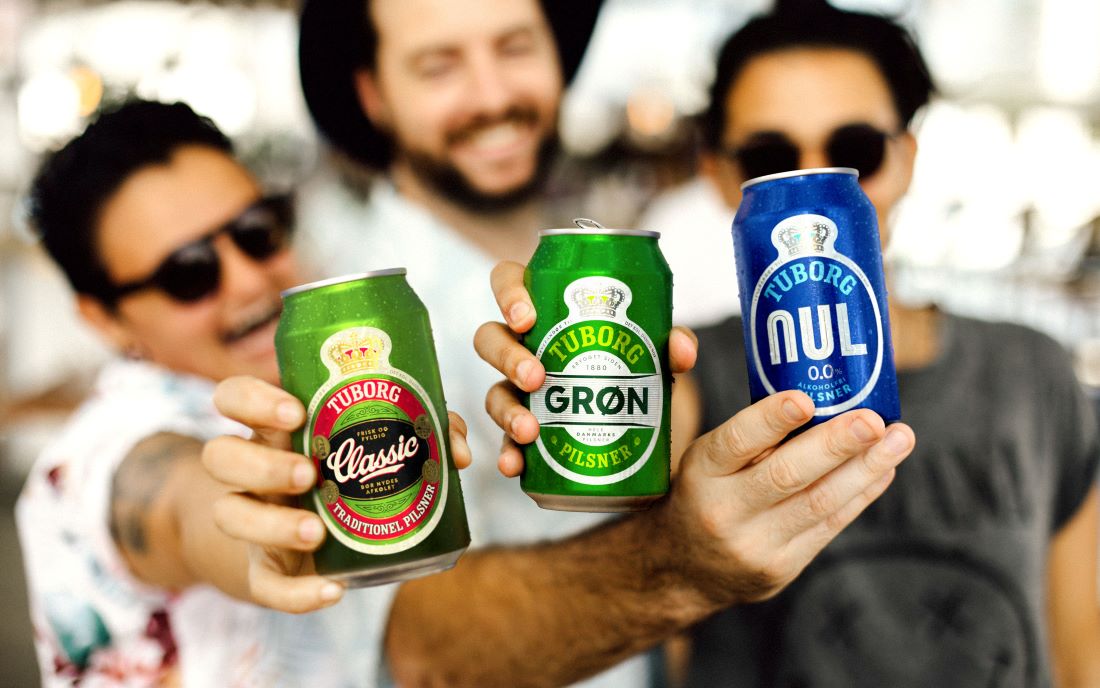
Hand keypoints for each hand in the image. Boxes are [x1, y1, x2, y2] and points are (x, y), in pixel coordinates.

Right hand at [202, 376, 471, 612]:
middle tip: (309, 474)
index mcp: (272, 429)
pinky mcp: (263, 570)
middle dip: (262, 464)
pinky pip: (264, 586)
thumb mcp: (373, 442)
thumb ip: (419, 430)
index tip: (297, 412)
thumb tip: (455, 450)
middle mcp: (251, 472)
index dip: (253, 400)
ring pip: (229, 515)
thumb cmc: (347, 473)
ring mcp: (251, 520)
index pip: (233, 398)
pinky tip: (332, 591)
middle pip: (221, 455)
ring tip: (315, 531)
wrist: (309, 537)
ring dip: (271, 524)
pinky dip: (297, 593)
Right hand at [474, 260, 697, 476]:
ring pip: (493, 391)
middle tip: (536, 377)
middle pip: (490, 338)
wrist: (640, 423)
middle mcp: (524, 347)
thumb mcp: (655, 349)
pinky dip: (507, 454)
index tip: (528, 318)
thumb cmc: (633, 363)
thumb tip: (679, 349)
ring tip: (530, 430)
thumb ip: (671, 343)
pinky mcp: (526, 430)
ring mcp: (519, 390)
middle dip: (507, 356)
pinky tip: (515, 465)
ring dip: (506, 410)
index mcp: (546, 310)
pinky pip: (505, 440)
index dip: (508, 294)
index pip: (508, 282)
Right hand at [656, 390, 914, 605]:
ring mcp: (754, 544)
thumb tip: (822, 398)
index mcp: (701, 472)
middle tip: (873, 420)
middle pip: (786, 475)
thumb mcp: (706, 460)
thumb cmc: (705, 494)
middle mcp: (724, 510)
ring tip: (899, 439)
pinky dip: (860, 494)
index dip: (771, 420)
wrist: (685, 569)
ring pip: (818, 503)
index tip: (805, 399)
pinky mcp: (781, 568)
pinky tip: (883, 469)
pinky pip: (829, 526)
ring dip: (865, 468)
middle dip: (836, 445)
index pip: (736, 441)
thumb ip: (751, 437)